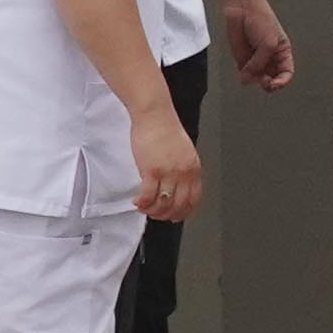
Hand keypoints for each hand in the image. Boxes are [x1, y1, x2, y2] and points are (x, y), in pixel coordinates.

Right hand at [130, 102, 203, 221]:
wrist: (155, 115)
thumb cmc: (165, 129)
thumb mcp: (184, 152)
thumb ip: (183, 169)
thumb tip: (177, 185)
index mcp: (194, 168)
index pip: (194, 199)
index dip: (184, 212)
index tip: (176, 216)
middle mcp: (184, 173)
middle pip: (179, 205)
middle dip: (166, 215)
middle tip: (156, 215)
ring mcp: (169, 173)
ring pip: (163, 204)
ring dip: (152, 211)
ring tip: (144, 208)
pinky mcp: (152, 170)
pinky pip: (148, 196)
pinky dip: (142, 203)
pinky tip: (137, 202)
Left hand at [225, 0, 296, 91]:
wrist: (242, 10)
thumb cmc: (260, 19)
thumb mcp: (268, 44)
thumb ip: (260, 63)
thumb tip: (248, 78)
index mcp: (282, 52)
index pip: (286, 72)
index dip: (283, 81)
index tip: (276, 84)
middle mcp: (270, 57)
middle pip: (273, 78)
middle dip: (269, 83)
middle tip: (265, 81)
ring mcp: (257, 59)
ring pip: (259, 79)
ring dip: (256, 80)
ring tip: (253, 76)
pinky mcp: (243, 60)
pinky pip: (245, 74)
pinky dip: (245, 76)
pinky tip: (245, 72)